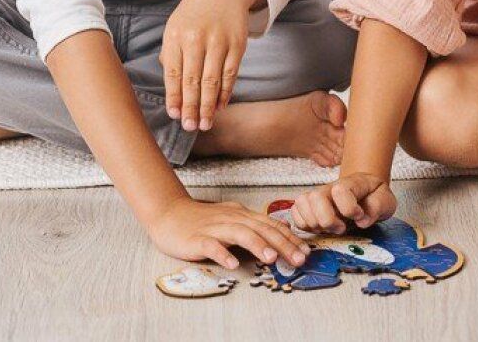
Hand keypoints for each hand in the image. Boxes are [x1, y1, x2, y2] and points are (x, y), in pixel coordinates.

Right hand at [145, 195, 311, 270]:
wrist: (170, 214)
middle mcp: (232, 219)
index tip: (306, 250)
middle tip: (299, 258)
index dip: (290, 237)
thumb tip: (279, 232)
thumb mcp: (232, 219)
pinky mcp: (197, 239)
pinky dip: (223, 254)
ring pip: (240, 234)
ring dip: (257, 246)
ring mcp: (215, 228)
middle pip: (261, 229)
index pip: (271, 225)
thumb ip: (253, 226)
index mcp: (242, 216)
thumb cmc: (203, 220)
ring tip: (271, 259)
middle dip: (282, 244)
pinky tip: (233, 264)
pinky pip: (211, 246)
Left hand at [159, 0, 260, 131]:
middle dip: (191, 108)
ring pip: (212, 81)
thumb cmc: (195, 12)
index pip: (173, 74)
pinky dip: (225, 92)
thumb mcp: (175, 26)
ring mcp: (219, 41)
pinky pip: (230, 74)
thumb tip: (172, 89)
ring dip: (208, 106)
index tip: (175, 115)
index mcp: (176, 36)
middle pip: (192, 81)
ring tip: (205, 123)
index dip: (174, 97)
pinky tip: (220, 105)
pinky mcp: (237, 44)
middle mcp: (197, 39)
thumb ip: (171, 54)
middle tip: (190, 127)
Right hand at [290, 174, 397, 233]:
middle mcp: (330, 187)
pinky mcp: (309, 206)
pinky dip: (303, 225)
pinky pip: (295, 213)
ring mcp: (317, 195)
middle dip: (327, 219)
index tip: (359, 216)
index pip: (340, 190)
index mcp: (351, 183)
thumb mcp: (386, 200)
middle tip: (342, 227)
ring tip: (329, 229)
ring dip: (314, 222)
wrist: (366, 192)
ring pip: (301, 202)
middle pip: (315, 197)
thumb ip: (377, 206)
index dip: (349, 208)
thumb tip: (362, 221)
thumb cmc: (374, 197)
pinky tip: (319, 229)